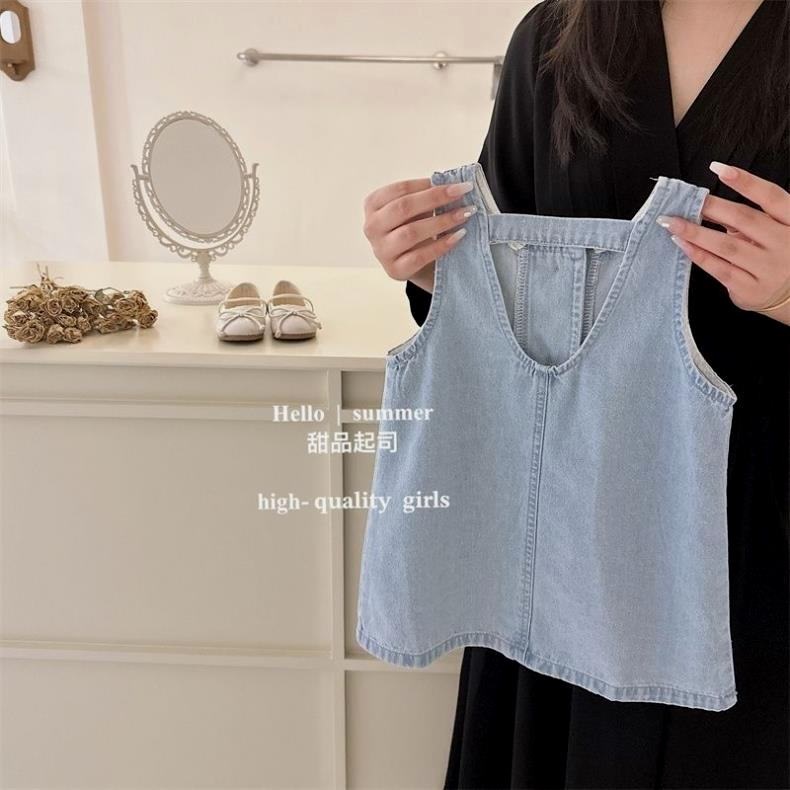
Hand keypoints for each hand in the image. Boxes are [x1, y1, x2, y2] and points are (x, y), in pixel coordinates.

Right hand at [362, 177, 477, 292]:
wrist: (415, 265)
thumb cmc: (415, 230)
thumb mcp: (415, 210)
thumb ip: (426, 197)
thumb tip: (454, 184)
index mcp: (373, 205)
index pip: (400, 190)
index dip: (428, 184)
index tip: (456, 183)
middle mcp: (372, 227)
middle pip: (403, 208)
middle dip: (435, 198)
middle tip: (461, 193)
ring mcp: (382, 251)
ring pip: (410, 232)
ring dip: (441, 221)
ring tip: (464, 214)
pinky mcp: (395, 270)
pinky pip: (419, 256)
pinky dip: (441, 245)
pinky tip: (458, 236)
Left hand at [655, 162, 789, 325]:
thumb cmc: (778, 254)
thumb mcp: (776, 230)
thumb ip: (751, 217)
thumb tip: (705, 204)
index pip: (771, 196)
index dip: (746, 182)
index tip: (718, 169)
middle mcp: (783, 244)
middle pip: (744, 219)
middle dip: (711, 207)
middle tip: (684, 199)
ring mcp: (767, 268)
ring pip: (727, 246)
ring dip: (695, 232)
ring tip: (671, 222)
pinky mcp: (750, 289)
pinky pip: (719, 269)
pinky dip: (698, 255)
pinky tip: (682, 244)